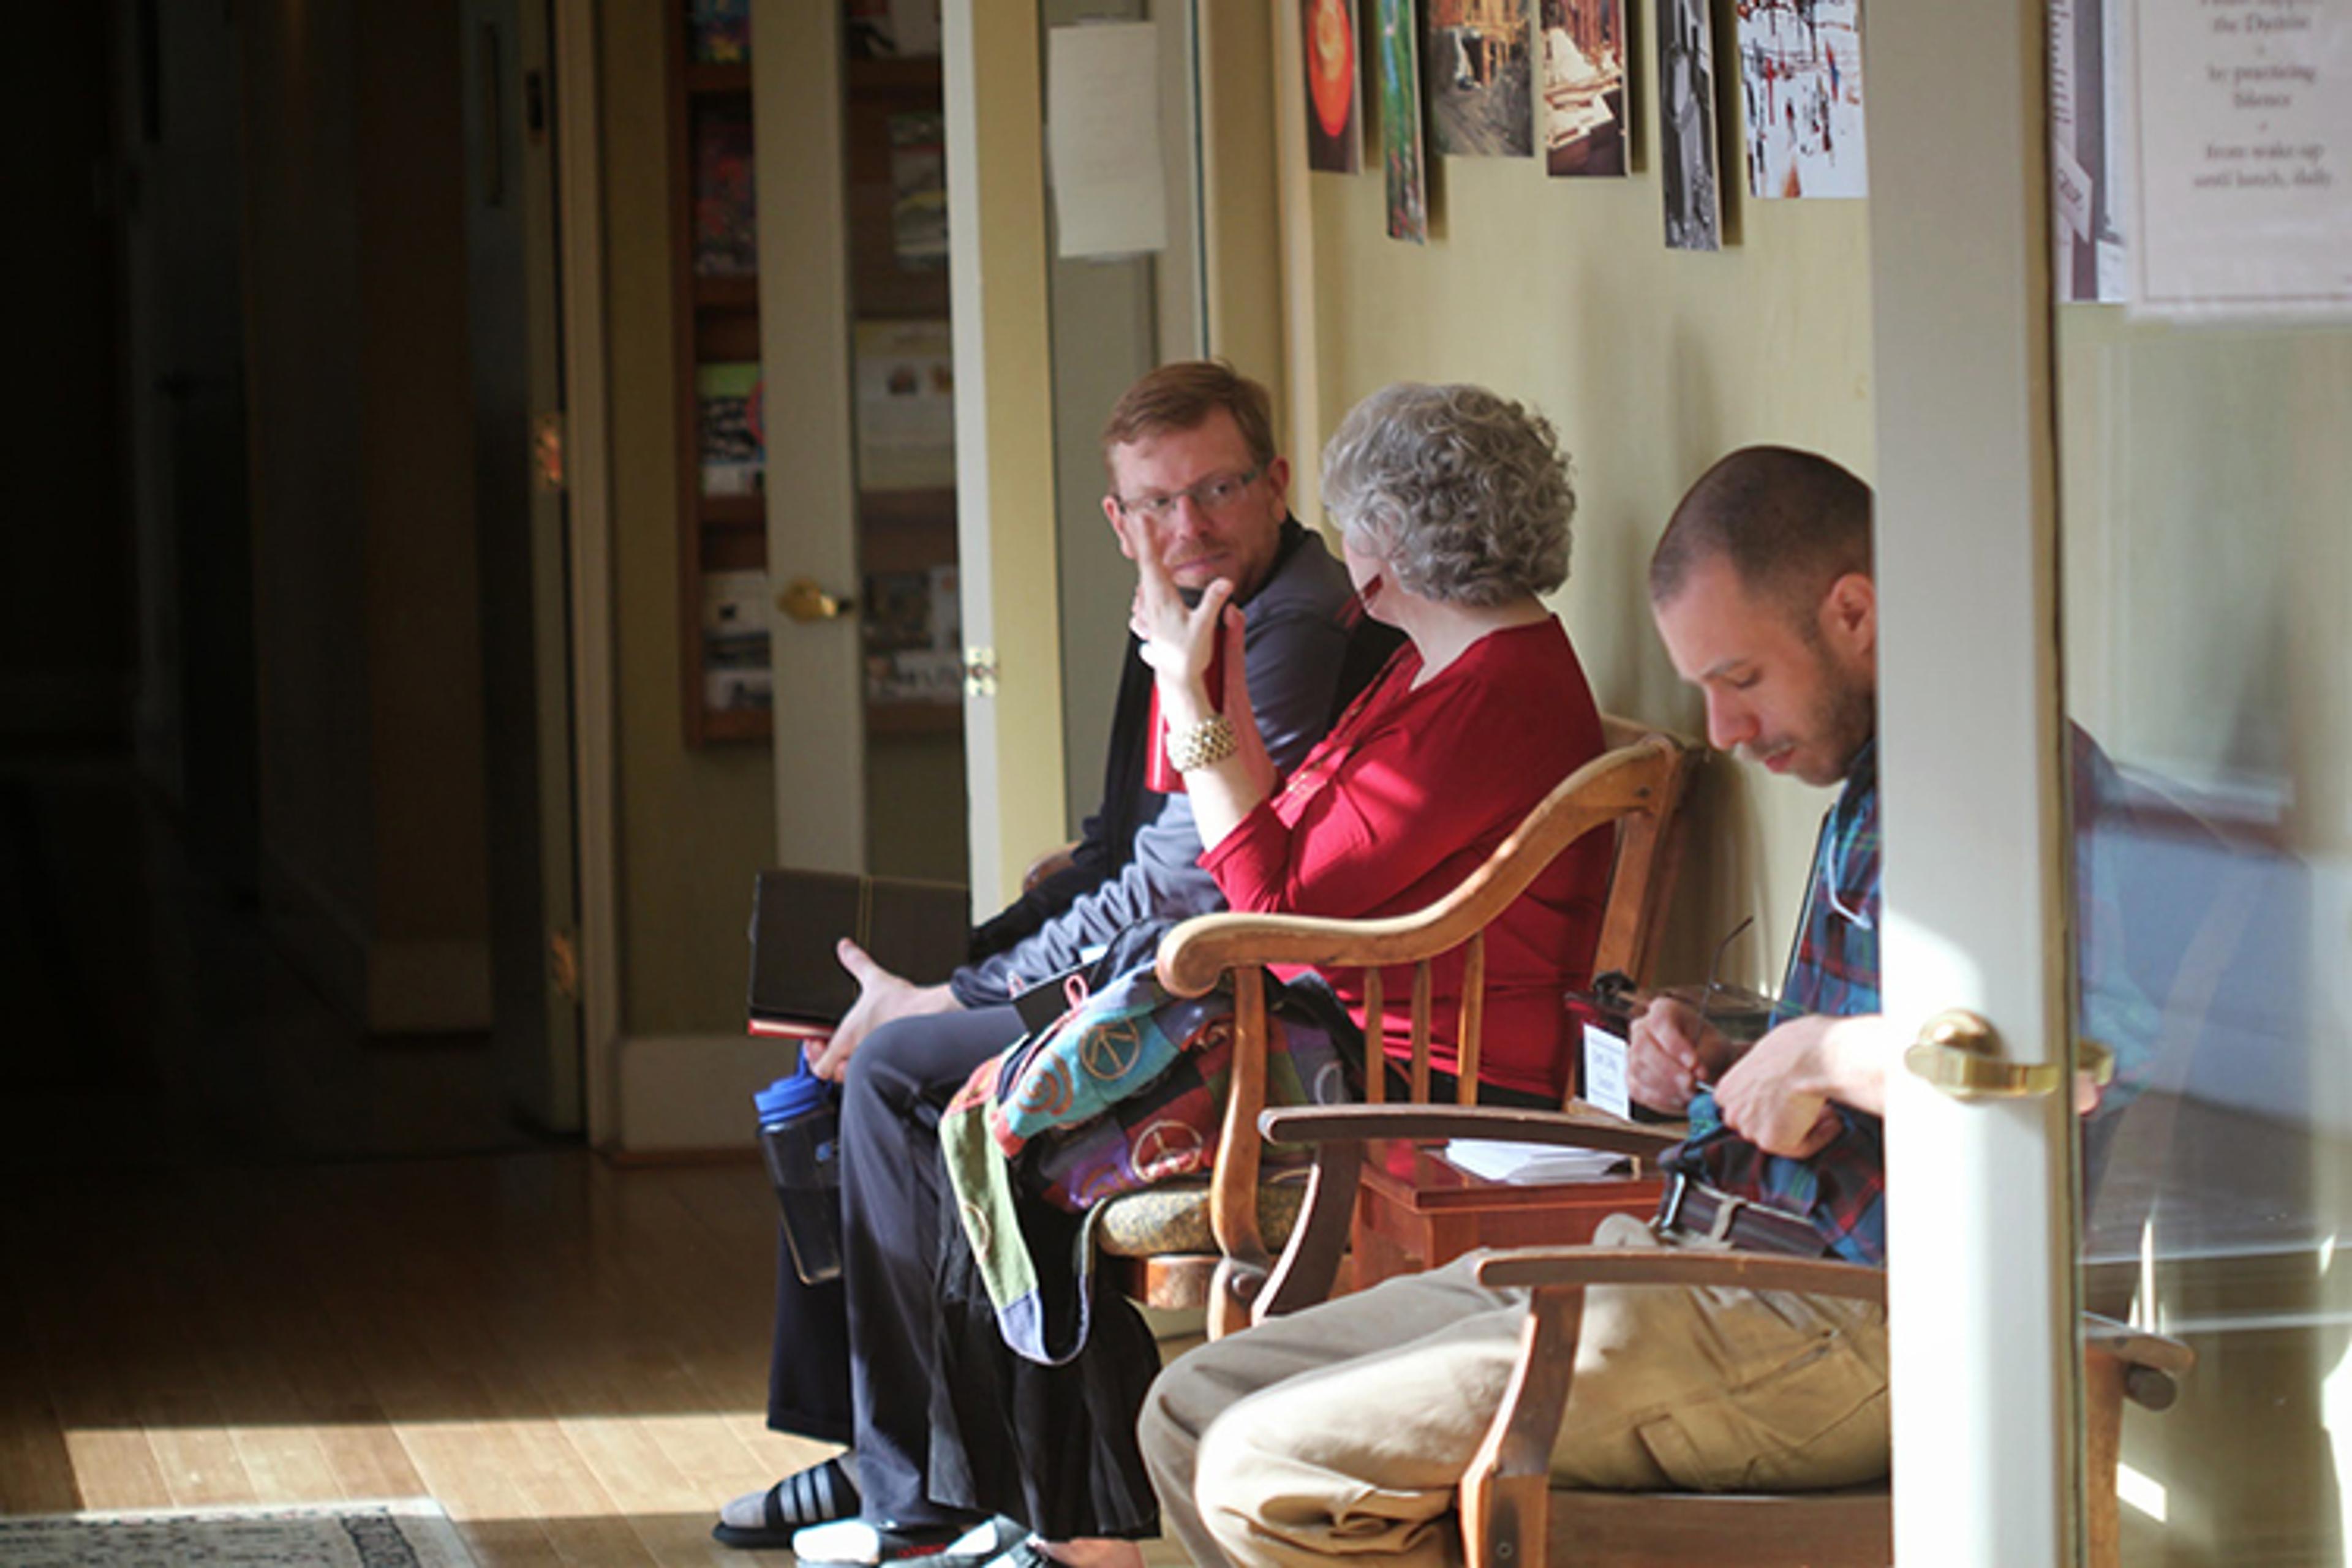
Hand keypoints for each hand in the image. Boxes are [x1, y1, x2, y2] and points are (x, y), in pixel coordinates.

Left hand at [808, 939, 957, 1080]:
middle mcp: (858, 1056)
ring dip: (852, 1065)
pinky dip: (873, 1065)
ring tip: (858, 1047)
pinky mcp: (894, 1065)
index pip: (819, 1066)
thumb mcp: (875, 978)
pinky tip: (881, 1050)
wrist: (933, 1016)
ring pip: (855, 1076)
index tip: (817, 1043)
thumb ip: (857, 962)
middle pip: (835, 1075)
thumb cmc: (904, 1005)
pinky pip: (876, 1073)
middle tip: (835, 1048)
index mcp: (846, 1038)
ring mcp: (876, 1063)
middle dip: (833, 1062)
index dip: (815, 1057)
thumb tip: (845, 948)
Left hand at [1123, 522, 1233, 726]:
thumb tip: (1225, 582)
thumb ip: (1214, 602)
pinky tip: (1150, 572)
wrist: (1177, 680)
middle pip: (1143, 565)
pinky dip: (1148, 572)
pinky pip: (1148, 587)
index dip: (1147, 540)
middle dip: (1141, 541)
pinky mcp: (1155, 617)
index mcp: (1162, 600)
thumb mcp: (1204, 628)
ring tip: (1142, 539)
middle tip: (1136, 521)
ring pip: (1144, 576)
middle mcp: (1153, 603)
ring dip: (1143, 556)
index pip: (1151, 563)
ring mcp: (1151, 610)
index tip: (1142, 521)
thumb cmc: (1188, 657)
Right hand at [1626, 997, 1727, 1113]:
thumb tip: (1695, 1072)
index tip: (1693, 1063)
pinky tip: (1680, 1101)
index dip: (1674, 1044)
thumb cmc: (1711, 1050)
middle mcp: (1642, 1028)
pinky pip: (1639, 1091)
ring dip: (1666, 1088)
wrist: (1706, 1066)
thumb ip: (1706, 1057)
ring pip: (1639, 1071)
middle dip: (1668, 1070)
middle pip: (1643, 1048)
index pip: (1660, 1022)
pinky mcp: (1632, 1078)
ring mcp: (1633, 1054)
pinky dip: (1661, 1100)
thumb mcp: (1716, 1047)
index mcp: (1663, 1010)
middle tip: (1691, 1084)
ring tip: (1691, 1094)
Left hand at [1710, 1017, 1844, 1157]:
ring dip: (1808, 1127)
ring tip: (1832, 1112)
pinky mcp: (1772, 1141)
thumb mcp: (1768, 1055)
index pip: (1748, 1108)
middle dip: (1790, 1119)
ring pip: (1783, 1137)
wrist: (1809, 1055)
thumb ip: (1765, 1078)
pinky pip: (1801, 1147)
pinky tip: (1836, 1121)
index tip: (1797, 1097)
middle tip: (1818, 1109)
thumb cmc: (1795, 1045)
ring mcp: (1750, 1129)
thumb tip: (1779, 1085)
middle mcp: (1732, 1112)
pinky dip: (1821, 1136)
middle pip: (1763, 1125)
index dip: (1776, 1105)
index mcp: (1726, 1090)